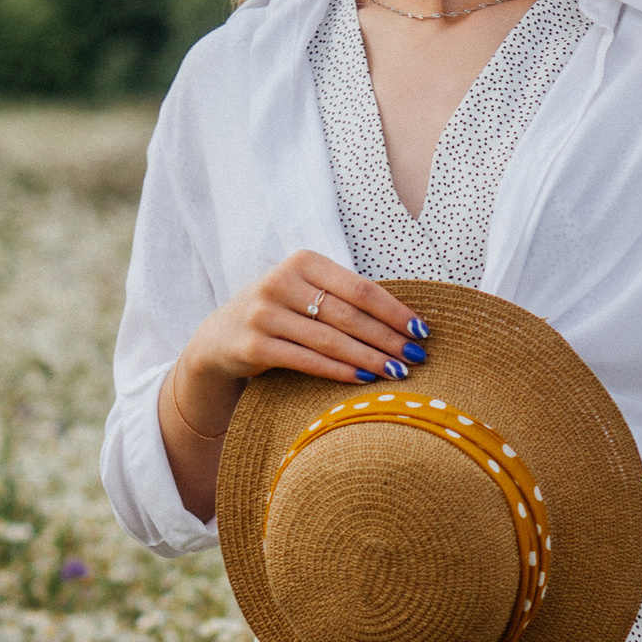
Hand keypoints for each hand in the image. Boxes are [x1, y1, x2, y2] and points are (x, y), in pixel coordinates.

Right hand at [159, 254, 426, 517]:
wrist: (220, 337)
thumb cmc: (281, 314)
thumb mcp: (307, 294)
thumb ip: (345, 299)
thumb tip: (407, 323)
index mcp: (303, 262)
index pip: (360, 288)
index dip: (394, 311)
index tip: (421, 330)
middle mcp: (280, 282)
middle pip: (348, 315)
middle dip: (387, 338)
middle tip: (416, 357)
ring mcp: (263, 314)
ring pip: (329, 340)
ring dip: (369, 358)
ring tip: (397, 371)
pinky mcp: (253, 346)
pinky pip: (306, 360)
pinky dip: (339, 371)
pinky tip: (364, 379)